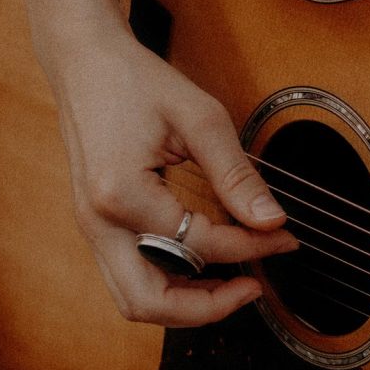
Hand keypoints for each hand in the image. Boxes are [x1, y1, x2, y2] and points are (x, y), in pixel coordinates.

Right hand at [43, 21, 295, 327]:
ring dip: (188, 304)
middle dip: (210, 307)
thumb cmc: (136, 80)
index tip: (283, 236)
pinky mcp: (96, 226)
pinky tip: (206, 266)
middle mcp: (97, 222)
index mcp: (121, 194)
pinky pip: (130, 277)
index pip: (198, 245)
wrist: (85, 62)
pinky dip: (170, 284)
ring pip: (135, 300)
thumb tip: (271, 219)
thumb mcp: (200, 117)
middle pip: (150, 302)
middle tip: (255, 286)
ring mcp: (91, 228)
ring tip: (235, 282)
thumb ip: (237, 174)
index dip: (250, 246)